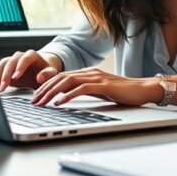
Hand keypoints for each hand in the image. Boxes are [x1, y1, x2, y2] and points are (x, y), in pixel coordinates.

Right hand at [0, 49, 61, 90]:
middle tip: (3, 87)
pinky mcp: (5, 66)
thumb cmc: (45, 72)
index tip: (15, 77)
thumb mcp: (50, 73)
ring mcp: (11, 60)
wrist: (38, 72)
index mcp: (32, 55)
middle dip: (6, 75)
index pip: (25, 59)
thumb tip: (40, 77)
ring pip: (2, 65)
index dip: (19, 67)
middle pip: (11, 62)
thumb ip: (48, 74)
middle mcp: (20, 56)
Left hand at [31, 67, 162, 106]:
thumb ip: (86, 91)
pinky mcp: (104, 85)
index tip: (36, 97)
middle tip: (33, 102)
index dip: (46, 86)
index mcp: (88, 73)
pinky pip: (82, 89)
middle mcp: (90, 72)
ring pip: (68, 82)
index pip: (61, 77)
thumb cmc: (124, 92)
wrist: (143, 89)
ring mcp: (97, 77)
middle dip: (44, 90)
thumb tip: (68, 98)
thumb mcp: (100, 91)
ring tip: (41, 103)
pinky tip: (60, 103)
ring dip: (52, 93)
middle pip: (61, 78)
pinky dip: (68, 95)